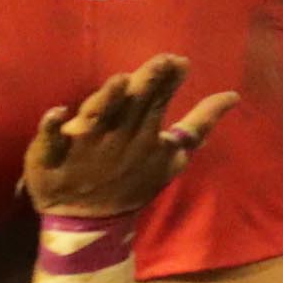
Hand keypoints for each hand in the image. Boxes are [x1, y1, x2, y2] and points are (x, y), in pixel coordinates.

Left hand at [21, 56, 237, 220]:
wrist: (88, 220)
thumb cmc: (129, 183)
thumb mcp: (171, 160)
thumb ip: (198, 127)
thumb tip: (232, 96)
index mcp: (143, 134)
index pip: (159, 101)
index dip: (169, 81)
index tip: (180, 62)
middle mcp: (115, 135)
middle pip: (132, 102)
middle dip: (146, 82)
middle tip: (160, 62)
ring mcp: (82, 143)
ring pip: (96, 116)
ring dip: (107, 100)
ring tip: (119, 82)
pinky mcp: (52, 152)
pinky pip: (50, 138)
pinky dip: (51, 127)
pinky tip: (55, 113)